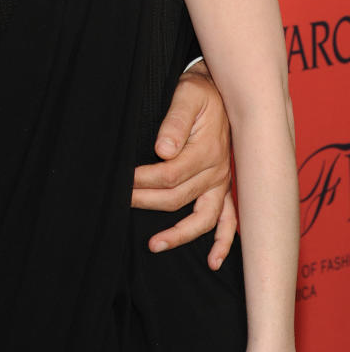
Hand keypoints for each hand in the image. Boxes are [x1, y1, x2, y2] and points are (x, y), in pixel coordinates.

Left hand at [131, 64, 236, 266]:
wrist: (226, 90)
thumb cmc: (202, 92)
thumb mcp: (187, 95)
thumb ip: (175, 121)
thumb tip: (162, 149)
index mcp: (207, 150)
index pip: (170, 174)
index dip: (143, 180)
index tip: (122, 180)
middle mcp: (218, 171)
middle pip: (178, 198)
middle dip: (146, 201)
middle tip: (121, 201)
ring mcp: (223, 182)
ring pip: (202, 218)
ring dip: (179, 235)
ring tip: (154, 245)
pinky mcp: (226, 187)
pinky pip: (230, 221)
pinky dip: (223, 242)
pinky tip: (212, 261)